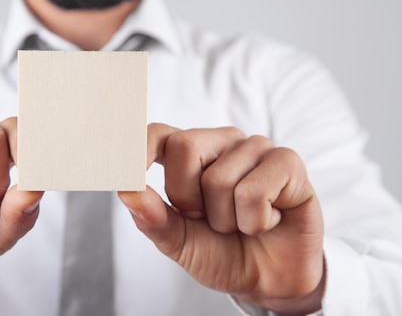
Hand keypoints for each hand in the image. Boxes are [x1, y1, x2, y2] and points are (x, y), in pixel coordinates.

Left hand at [119, 123, 324, 314]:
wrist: (268, 280)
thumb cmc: (221, 252)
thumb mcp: (179, 242)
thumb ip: (153, 218)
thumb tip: (127, 192)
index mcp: (189, 154)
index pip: (158, 133)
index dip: (140, 146)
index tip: (126, 172)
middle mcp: (221, 142)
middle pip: (183, 146)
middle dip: (187, 198)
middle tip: (207, 219)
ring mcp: (255, 148)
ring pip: (220, 178)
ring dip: (226, 220)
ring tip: (241, 223)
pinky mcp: (287, 162)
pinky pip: (255, 190)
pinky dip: (256, 220)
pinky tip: (268, 220)